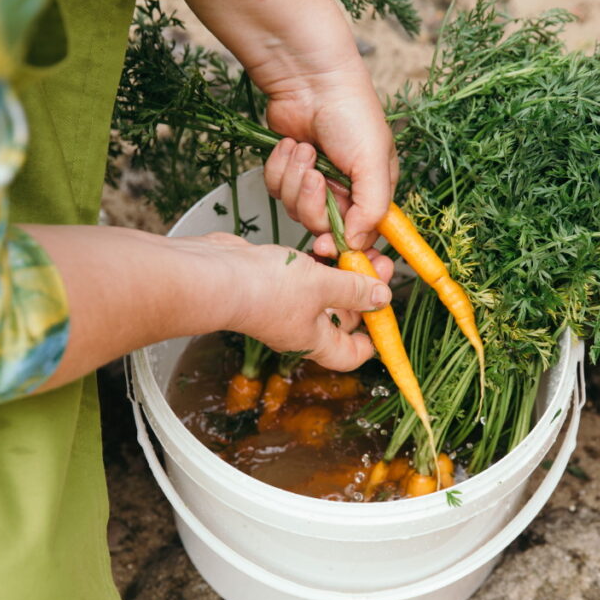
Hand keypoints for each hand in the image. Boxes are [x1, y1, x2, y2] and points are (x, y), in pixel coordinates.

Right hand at [170, 232, 393, 370]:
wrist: (214, 274)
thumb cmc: (264, 290)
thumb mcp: (322, 287)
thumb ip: (354, 290)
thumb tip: (382, 298)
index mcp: (315, 340)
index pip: (351, 355)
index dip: (372, 341)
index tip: (385, 315)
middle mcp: (300, 327)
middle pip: (343, 317)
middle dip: (364, 291)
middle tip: (378, 264)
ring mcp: (285, 304)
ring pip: (325, 291)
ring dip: (342, 271)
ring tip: (355, 248)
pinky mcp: (273, 281)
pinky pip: (306, 274)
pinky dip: (318, 261)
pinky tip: (324, 244)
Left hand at [262, 79, 397, 257]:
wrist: (310, 79)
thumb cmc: (351, 114)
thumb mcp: (373, 162)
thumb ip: (372, 208)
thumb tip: (356, 244)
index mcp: (372, 193)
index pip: (359, 237)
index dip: (341, 245)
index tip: (325, 246)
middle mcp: (343, 192)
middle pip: (321, 227)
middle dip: (312, 202)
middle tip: (316, 175)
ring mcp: (313, 184)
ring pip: (294, 210)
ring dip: (295, 179)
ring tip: (304, 148)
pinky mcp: (287, 172)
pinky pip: (275, 190)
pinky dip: (279, 168)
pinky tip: (290, 145)